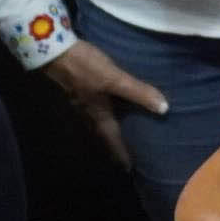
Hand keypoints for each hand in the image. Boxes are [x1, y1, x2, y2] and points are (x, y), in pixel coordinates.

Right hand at [41, 38, 168, 167]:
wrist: (55, 52)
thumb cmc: (85, 68)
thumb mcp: (115, 79)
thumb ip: (138, 92)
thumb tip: (164, 109)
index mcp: (98, 115)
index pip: (112, 140)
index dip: (121, 154)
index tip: (128, 168)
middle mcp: (88, 113)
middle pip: (103, 134)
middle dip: (113, 145)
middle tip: (125, 154)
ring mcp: (80, 101)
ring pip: (96, 122)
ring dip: (108, 129)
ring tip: (119, 132)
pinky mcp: (77, 89)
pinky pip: (93, 108)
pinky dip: (103, 112)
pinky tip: (107, 105)